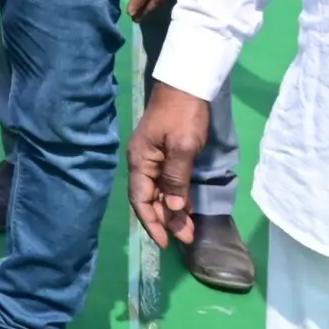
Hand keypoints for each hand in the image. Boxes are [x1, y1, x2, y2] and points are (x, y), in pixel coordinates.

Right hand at [129, 83, 211, 248]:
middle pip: (149, 198)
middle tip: (186, 238)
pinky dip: (174, 197)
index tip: (165, 242)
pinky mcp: (163, 154)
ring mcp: (152, 157)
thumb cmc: (183, 115)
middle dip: (165, 220)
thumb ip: (177, 179)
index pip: (141, 199)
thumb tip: (173, 208)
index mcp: (141, 160)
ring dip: (171, 211)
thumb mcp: (183, 147)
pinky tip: (185, 207)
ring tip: (188, 229)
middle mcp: (142, 161)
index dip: (152, 222)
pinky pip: (165, 182)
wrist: (185, 86)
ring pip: (158, 192)